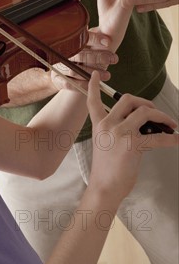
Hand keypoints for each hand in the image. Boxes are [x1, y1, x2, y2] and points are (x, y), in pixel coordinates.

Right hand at [51, 29, 117, 90]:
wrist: (63, 72)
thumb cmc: (82, 56)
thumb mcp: (88, 47)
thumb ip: (94, 43)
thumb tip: (108, 40)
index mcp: (69, 42)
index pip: (82, 38)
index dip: (95, 39)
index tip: (108, 43)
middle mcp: (61, 53)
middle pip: (80, 54)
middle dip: (98, 57)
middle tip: (114, 59)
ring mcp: (58, 67)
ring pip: (75, 70)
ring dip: (92, 74)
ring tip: (107, 75)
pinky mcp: (57, 79)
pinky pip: (69, 83)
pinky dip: (82, 84)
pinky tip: (92, 85)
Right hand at [87, 71, 178, 201]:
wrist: (104, 188)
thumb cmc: (106, 170)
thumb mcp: (104, 144)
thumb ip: (116, 129)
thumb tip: (140, 124)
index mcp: (99, 124)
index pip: (93, 100)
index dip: (94, 86)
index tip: (96, 75)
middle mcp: (108, 125)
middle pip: (128, 100)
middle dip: (146, 102)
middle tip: (155, 112)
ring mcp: (120, 133)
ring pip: (145, 112)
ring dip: (162, 117)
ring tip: (170, 125)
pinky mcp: (133, 145)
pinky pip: (158, 137)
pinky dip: (171, 138)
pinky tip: (177, 140)